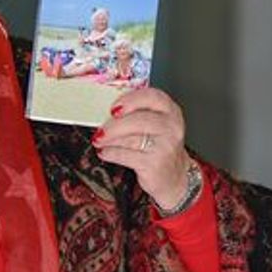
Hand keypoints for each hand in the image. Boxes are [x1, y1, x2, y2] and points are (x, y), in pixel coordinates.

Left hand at [93, 87, 191, 209]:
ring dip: (109, 140)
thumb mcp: (152, 124)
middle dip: (114, 125)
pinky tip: (104, 152)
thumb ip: (134, 112)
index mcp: (170, 110)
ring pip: (131, 139)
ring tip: (99, 140)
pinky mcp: (156, 164)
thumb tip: (102, 108)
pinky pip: (127, 155)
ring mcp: (165, 146)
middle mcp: (171, 127)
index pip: (152, 97)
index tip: (112, 108)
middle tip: (100, 130)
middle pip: (139, 120)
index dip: (130, 100)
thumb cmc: (156, 144)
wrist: (172, 175)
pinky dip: (111, 153)